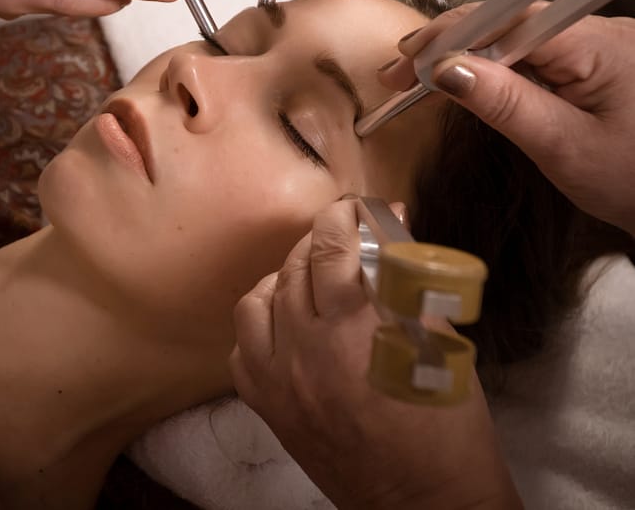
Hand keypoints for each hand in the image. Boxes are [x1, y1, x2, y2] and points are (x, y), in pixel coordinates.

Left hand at [230, 198, 521, 508]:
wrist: (423, 504)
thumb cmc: (448, 428)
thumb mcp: (442, 346)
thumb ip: (409, 285)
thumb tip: (393, 232)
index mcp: (356, 335)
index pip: (332, 251)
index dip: (343, 218)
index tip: (356, 209)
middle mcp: (306, 353)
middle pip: (295, 269)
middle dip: (319, 241)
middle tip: (342, 238)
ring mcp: (279, 383)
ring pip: (257, 303)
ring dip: (283, 279)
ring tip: (310, 279)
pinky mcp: (268, 409)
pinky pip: (241, 349)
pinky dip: (259, 326)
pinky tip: (284, 324)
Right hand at [381, 6, 634, 235]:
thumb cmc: (634, 180)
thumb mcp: (562, 147)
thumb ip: (506, 103)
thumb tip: (448, 70)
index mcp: (597, 44)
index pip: (507, 19)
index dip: (449, 36)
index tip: (408, 62)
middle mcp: (596, 31)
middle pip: (504, 20)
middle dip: (447, 44)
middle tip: (399, 75)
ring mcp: (591, 43)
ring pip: (511, 35)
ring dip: (462, 54)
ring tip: (419, 77)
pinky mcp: (585, 60)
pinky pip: (528, 51)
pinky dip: (488, 65)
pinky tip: (461, 78)